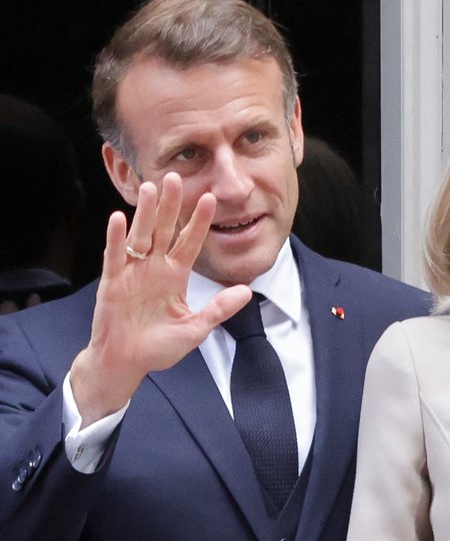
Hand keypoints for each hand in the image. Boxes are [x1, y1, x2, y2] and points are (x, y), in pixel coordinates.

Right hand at [70, 173, 250, 426]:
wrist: (126, 364)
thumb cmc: (159, 347)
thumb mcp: (196, 329)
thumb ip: (219, 309)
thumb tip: (247, 292)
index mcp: (175, 275)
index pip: (190, 242)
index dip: (199, 221)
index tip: (211, 198)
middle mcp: (155, 268)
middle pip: (165, 230)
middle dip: (172, 205)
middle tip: (176, 177)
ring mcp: (133, 273)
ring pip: (140, 236)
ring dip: (146, 213)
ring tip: (151, 187)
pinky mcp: (112, 283)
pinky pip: (114, 256)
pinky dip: (115, 238)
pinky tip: (118, 218)